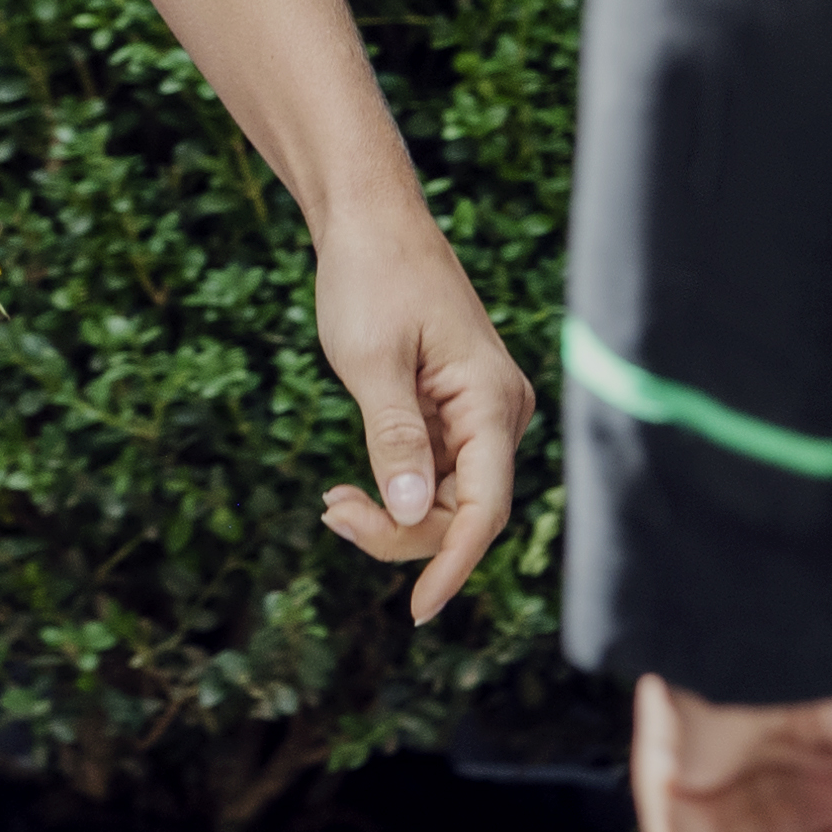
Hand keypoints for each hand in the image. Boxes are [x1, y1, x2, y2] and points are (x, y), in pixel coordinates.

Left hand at [308, 201, 532, 621]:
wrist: (370, 219)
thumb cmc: (372, 277)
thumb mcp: (371, 364)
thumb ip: (393, 441)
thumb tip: (409, 515)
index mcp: (491, 401)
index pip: (486, 508)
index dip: (454, 565)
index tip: (417, 612)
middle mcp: (499, 412)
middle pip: (463, 512)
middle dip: (401, 533)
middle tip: (332, 513)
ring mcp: (479, 412)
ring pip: (447, 499)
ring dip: (394, 515)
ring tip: (332, 503)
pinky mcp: (456, 409)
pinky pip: (435, 473)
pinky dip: (395, 489)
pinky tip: (350, 490)